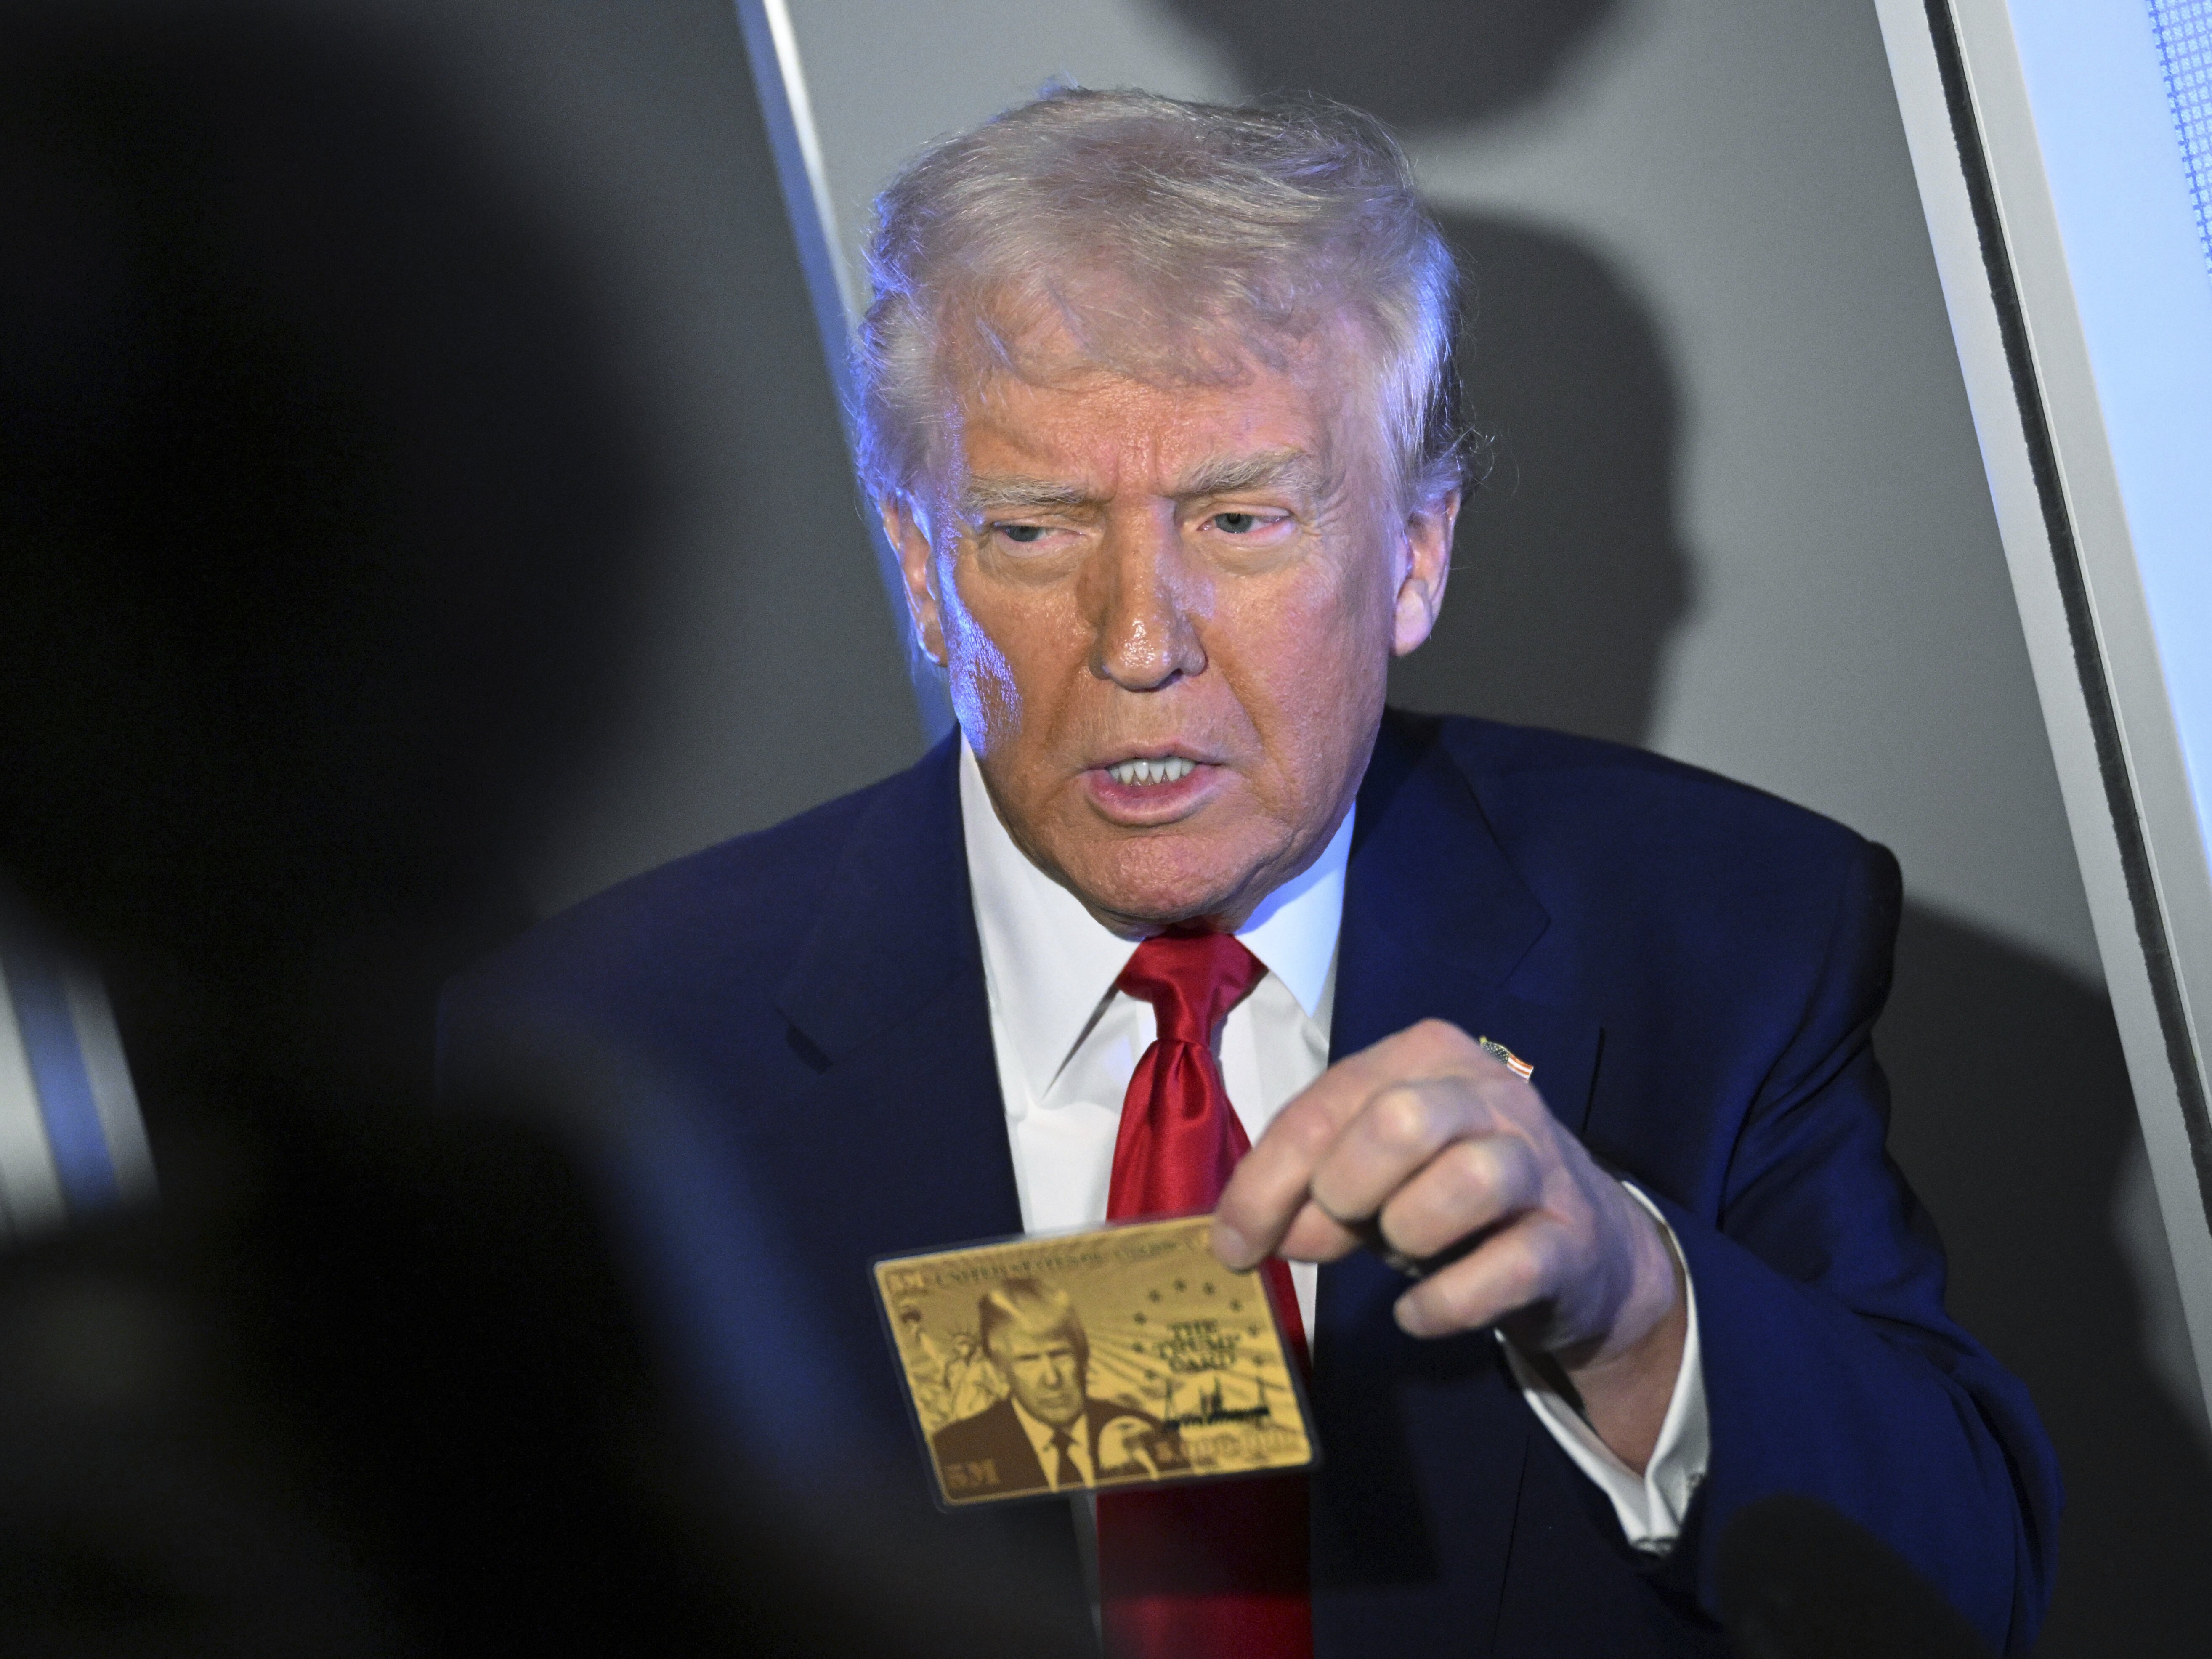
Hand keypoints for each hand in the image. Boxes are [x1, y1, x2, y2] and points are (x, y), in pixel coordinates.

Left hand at [1210, 1020, 1685, 1468]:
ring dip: (1407, 1232)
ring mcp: (1541, 1164)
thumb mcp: (1371, 1176)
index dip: (1268, 1178)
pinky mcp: (1572, 1240)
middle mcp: (1492, 1094)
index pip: (1330, 1101)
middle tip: (1328, 1236)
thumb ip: (1307, 1189)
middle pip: (1399, 1120)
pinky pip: (1506, 1268)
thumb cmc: (1449, 1198)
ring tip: (1397, 1253)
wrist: (1582, 1252)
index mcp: (1428, 1056)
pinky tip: (1419, 1311)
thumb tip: (1247, 1237)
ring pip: (1467, 1180)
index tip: (1232, 1244)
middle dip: (1342, 1188)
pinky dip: (1445, 1301)